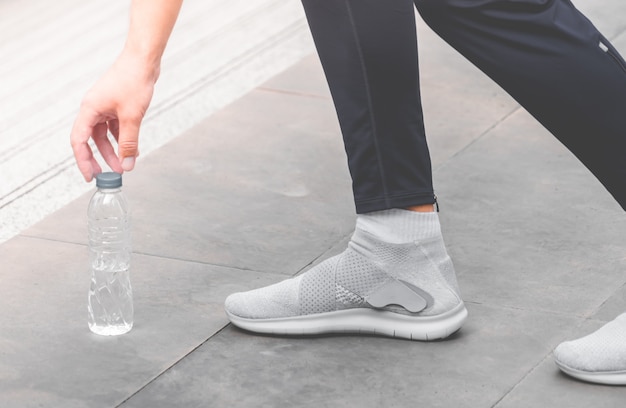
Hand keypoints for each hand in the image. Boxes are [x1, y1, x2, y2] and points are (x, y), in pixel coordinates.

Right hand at [70, 51, 157, 181]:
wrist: (143, 60)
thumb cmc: (133, 82)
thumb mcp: (131, 117)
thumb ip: (129, 143)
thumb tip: (127, 165)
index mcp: (89, 109)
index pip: (79, 141)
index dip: (83, 160)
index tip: (90, 176)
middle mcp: (93, 108)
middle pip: (92, 139)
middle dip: (101, 158)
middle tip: (109, 175)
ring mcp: (105, 106)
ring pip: (105, 134)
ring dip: (114, 150)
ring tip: (125, 165)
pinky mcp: (116, 105)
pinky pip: (115, 127)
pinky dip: (123, 138)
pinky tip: (133, 149)